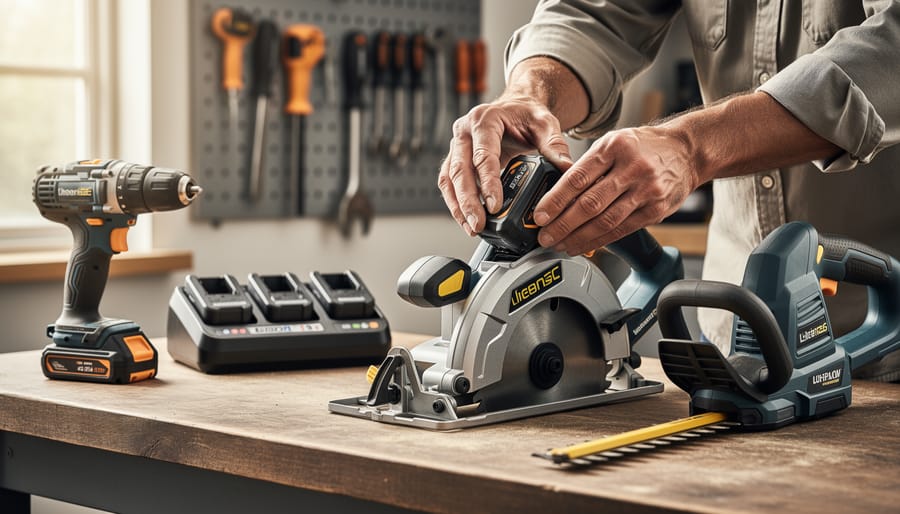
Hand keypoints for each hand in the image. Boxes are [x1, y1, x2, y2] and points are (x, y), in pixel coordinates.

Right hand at [437, 95, 573, 235]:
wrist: (515, 107)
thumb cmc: (526, 114)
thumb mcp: (545, 123)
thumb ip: (554, 144)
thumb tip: (566, 167)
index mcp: (484, 120)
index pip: (483, 155)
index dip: (488, 182)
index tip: (495, 205)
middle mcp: (465, 132)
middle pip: (459, 170)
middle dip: (467, 201)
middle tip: (478, 224)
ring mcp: (457, 146)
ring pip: (449, 179)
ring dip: (457, 206)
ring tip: (471, 228)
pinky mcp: (455, 159)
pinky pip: (449, 183)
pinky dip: (455, 203)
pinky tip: (466, 220)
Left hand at [533, 126, 699, 254]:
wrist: (687, 151)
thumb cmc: (643, 147)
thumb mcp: (613, 142)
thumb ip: (588, 165)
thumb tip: (555, 192)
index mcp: (614, 147)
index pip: (578, 177)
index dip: (556, 200)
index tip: (539, 215)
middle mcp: (632, 169)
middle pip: (590, 203)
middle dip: (563, 224)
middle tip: (545, 237)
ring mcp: (646, 191)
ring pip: (606, 221)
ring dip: (578, 237)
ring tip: (560, 245)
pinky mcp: (656, 210)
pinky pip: (622, 229)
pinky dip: (599, 241)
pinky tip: (583, 245)